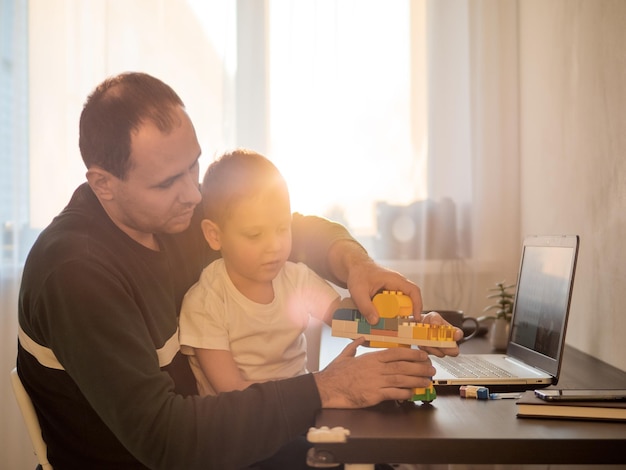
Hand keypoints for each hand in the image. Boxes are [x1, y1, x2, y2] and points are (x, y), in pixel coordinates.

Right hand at [313, 337, 434, 407]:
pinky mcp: (374, 395)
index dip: (412, 353)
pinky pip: (394, 393)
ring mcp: (376, 382)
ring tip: (427, 381)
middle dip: (420, 367)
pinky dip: (405, 393)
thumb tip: (361, 338)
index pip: (397, 353)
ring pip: (402, 379)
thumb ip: (355, 346)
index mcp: (371, 357)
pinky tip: (412, 392)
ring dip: (417, 380)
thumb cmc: (335, 373)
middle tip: (431, 369)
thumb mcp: (344, 355)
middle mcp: (376, 368)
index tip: (423, 355)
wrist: (327, 388)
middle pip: (404, 366)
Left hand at [346, 257, 422, 324]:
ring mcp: (392, 288)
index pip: (413, 291)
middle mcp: (397, 284)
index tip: (416, 318)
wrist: (353, 266)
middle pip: (408, 300)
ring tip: (386, 323)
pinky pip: (392, 304)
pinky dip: (388, 311)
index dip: (417, 305)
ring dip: (395, 313)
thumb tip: (375, 322)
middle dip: (404, 313)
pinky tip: (379, 317)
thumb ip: (365, 306)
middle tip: (397, 325)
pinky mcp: (387, 293)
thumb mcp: (358, 291)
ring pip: (400, 303)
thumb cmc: (357, 273)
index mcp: (394, 280)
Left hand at [419, 311, 462, 356]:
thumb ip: (435, 318)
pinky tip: (423, 343)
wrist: (418, 327)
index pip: (458, 334)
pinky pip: (431, 354)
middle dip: (446, 348)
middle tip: (438, 342)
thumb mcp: (432, 316)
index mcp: (451, 331)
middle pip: (454, 351)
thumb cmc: (428, 321)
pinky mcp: (431, 354)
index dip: (458, 335)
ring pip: (441, 354)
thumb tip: (436, 324)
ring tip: (426, 340)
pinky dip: (426, 349)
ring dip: (433, 347)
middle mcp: (448, 342)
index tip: (455, 335)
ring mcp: (440, 350)